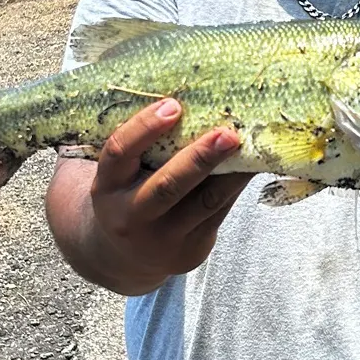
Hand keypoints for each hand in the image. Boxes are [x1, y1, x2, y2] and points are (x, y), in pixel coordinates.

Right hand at [82, 98, 251, 290]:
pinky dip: (236, 186)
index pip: (119, 153)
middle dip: (200, 159)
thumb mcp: (121, 175)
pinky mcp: (191, 250)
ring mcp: (162, 238)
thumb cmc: (128, 196)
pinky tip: (251, 165)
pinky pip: (219, 213)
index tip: (173, 105)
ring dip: (232, 173)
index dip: (144, 128)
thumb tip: (193, 102)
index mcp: (107, 188)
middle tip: (228, 134)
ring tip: (252, 146)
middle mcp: (130, 216)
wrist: (125, 257)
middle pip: (167, 186)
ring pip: (204, 203)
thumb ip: (143, 148)